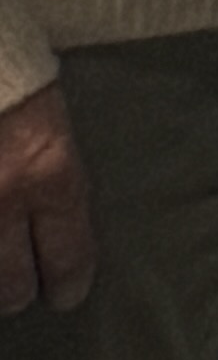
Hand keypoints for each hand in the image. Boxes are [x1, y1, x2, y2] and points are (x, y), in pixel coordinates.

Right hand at [0, 77, 92, 315]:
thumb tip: (52, 226)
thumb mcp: (47, 116)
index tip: (65, 293)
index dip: (67, 284)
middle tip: (15, 286)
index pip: (68, 257)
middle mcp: (1, 198)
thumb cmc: (9, 66)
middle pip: (10, 287)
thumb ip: (51, 172)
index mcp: (49, 169)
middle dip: (14, 290)